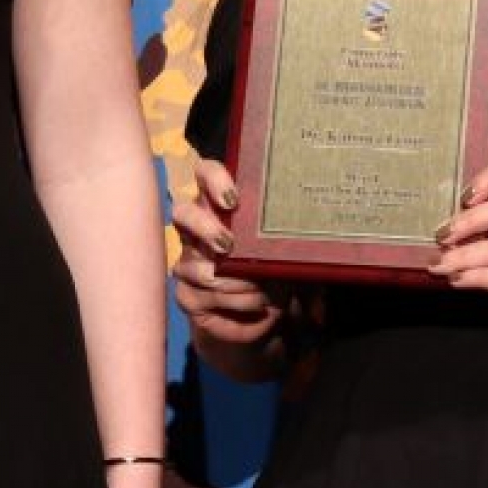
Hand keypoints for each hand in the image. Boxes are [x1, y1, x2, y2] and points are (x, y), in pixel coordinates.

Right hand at [170, 159, 288, 344]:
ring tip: (265, 291)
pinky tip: (257, 305)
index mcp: (221, 206)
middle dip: (205, 229)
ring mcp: (187, 262)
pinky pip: (206, 297)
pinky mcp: (185, 294)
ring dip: (237, 281)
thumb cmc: (276, 269)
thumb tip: (305, 230)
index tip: (232, 200)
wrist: (262, 313)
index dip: (213, 179)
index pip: (205, 173)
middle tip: (228, 245)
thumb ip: (287, 238)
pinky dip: (238, 302)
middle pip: (183, 213)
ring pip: (199, 267)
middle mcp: (197, 229)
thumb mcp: (286, 250)